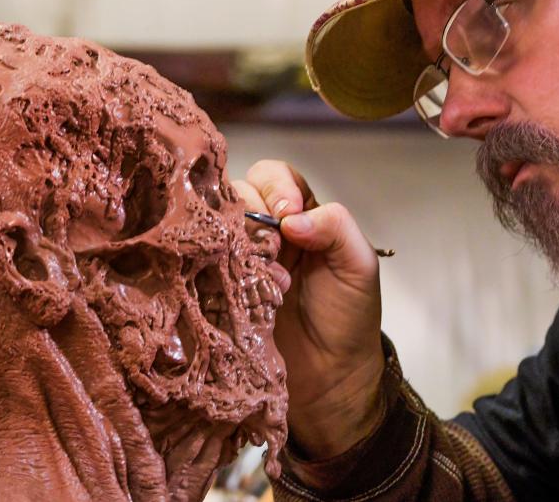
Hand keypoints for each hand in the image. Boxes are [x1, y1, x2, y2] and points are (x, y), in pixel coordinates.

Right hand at [234, 160, 384, 458]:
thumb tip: (291, 218)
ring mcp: (237, 261)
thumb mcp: (357, 267)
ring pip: (215, 226)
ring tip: (257, 273)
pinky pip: (200, 265)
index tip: (285, 213)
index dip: (275, 186)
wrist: (330, 382)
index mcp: (300, 217)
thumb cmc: (348, 320)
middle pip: (237, 194)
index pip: (276, 177)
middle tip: (269, 249)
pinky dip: (209, 268)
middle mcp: (264, 232)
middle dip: (249, 213)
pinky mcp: (216, 291)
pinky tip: (229, 287)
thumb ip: (336, 228)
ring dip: (232, 241)